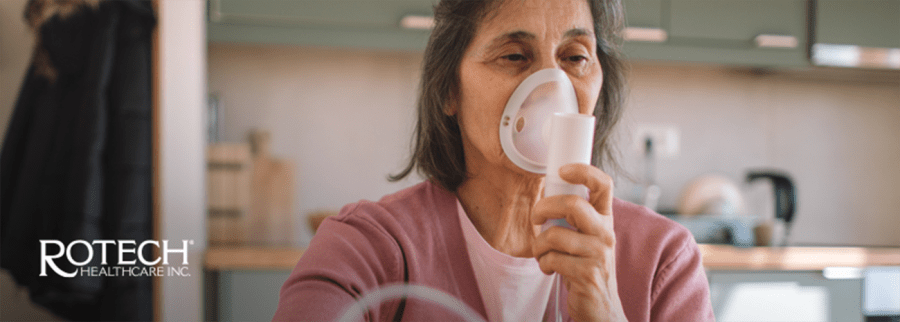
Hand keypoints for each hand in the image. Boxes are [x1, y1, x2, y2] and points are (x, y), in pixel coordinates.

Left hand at [531, 163, 626, 320]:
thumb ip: (574, 219)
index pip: (604, 185)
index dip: (583, 171)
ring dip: (539, 245)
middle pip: (573, 204)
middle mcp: (606, 234)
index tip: (562, 170)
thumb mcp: (586, 239)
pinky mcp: (587, 274)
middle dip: (543, 208)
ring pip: (555, 234)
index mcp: (605, 220)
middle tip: (536, 218)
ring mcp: (598, 254)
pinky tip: (550, 269)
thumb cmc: (586, 268)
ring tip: (542, 254)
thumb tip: (547, 198)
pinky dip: (544, 263)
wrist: (601, 307)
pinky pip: (552, 258)